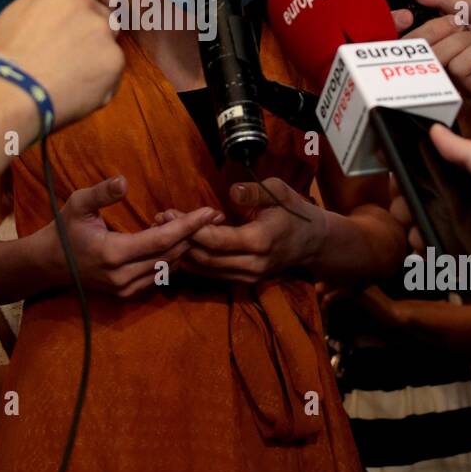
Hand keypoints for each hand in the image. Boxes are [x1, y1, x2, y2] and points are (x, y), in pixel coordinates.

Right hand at [0, 0, 124, 129]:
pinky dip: (99, 84)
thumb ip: (49, 6)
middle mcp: (86, 7)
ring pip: (109, 45)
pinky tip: (74, 92)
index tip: (103, 2)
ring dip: (96, 58)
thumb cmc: (4, 57)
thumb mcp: (18, 13)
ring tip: (68, 78)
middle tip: (71, 54)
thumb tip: (60, 13)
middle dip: (94, 32)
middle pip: (105, 15)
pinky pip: (112, 73)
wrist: (11, 92)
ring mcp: (103, 34)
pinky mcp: (114, 63)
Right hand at [38, 175, 217, 297]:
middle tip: (213, 216)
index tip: (209, 212)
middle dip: (193, 235)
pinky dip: (172, 259)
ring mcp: (126, 289)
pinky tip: (179, 242)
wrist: (50, 264)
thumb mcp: (78, 204)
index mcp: (114, 254)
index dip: (188, 225)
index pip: (162, 240)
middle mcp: (123, 276)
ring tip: (198, 226)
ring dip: (184, 247)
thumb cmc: (65, 229)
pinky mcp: (127, 294)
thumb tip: (124, 181)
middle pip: (171, 255)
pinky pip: (159, 276)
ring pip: (168, 268)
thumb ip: (101, 193)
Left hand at [156, 177, 327, 282]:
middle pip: (205, 258)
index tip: (168, 213)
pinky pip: (212, 274)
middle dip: (178, 240)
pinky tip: (178, 245)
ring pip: (205, 270)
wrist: (313, 242)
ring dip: (182, 252)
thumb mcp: (279, 191)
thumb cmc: (294, 210)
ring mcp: (248, 276)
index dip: (189, 228)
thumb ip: (254, 192)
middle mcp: (252, 264)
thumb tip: (232, 191)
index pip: (215, 240)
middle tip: (158, 220)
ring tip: (161, 231)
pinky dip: (193, 261)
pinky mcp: (243, 280)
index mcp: (260, 241)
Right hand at [389, 123, 470, 321]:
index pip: (432, 168)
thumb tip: (436, 131)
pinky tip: (421, 246)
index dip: (410, 165)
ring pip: (414, 224)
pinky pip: (422, 253)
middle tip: (400, 201)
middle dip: (401, 196)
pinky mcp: (450, 261)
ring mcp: (452, 234)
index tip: (393, 162)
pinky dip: (416, 249)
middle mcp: (458, 207)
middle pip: (416, 196)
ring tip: (411, 225)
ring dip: (406, 223)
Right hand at [392, 9, 470, 102]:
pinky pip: (456, 72)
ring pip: (438, 58)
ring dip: (465, 44)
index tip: (408, 13)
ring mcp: (462, 73)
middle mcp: (452, 52)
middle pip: (420, 45)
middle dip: (442, 28)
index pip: (415, 29)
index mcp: (451, 31)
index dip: (409, 21)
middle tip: (465, 26)